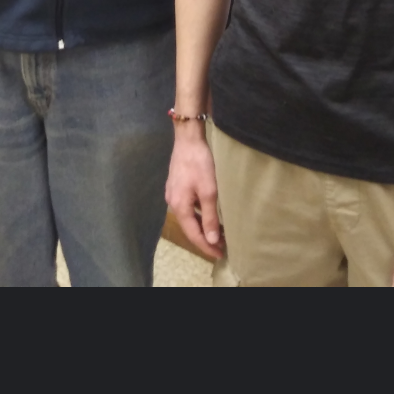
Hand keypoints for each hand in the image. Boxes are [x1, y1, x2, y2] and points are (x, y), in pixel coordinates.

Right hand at [165, 130, 224, 258]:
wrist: (188, 139)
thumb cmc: (199, 164)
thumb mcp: (208, 191)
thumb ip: (210, 217)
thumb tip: (212, 240)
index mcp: (179, 207)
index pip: (193, 234)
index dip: (206, 246)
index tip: (220, 254)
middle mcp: (173, 203)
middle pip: (189, 227)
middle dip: (204, 238)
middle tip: (221, 246)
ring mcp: (173, 194)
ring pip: (188, 217)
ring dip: (202, 226)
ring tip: (218, 233)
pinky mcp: (176, 186)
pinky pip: (187, 207)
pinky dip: (198, 214)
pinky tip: (208, 214)